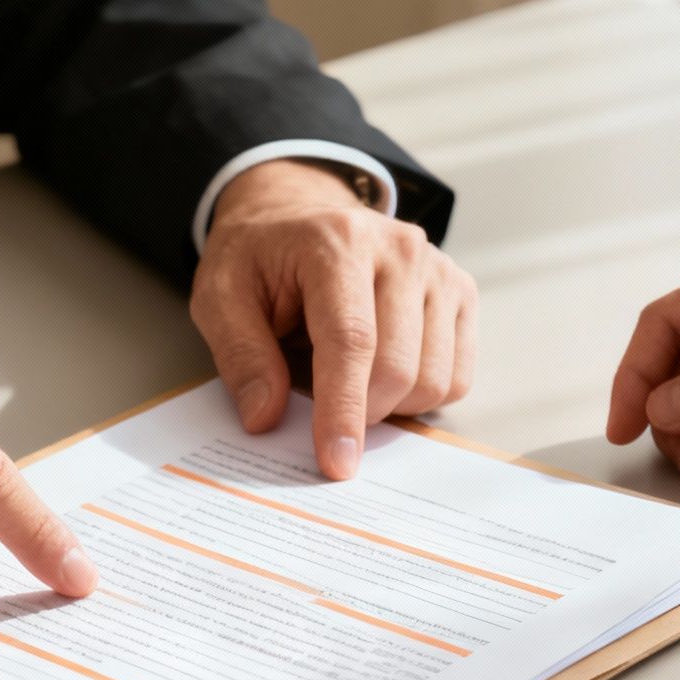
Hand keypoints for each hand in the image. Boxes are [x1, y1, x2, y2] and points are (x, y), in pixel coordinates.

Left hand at [192, 159, 477, 478]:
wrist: (297, 217)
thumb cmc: (259, 260)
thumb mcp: (220, 296)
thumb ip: (241, 356)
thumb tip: (266, 418)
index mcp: (337, 242)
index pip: (351, 340)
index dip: (343, 410)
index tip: (336, 463)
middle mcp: (400, 249)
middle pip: (398, 368)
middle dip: (360, 413)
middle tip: (320, 405)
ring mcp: (437, 269)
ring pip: (434, 380)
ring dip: (390, 405)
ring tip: (348, 376)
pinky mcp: (459, 291)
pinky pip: (456, 377)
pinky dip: (419, 395)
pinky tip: (382, 372)